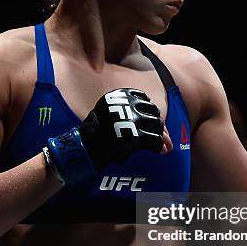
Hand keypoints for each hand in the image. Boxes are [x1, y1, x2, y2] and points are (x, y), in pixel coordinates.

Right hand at [46, 88, 172, 184]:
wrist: (86, 147)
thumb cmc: (101, 134)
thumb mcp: (115, 117)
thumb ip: (136, 118)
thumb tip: (160, 126)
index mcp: (121, 94)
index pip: (144, 99)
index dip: (149, 113)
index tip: (149, 124)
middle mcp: (127, 103)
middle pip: (153, 111)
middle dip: (157, 125)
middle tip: (159, 138)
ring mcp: (131, 118)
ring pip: (157, 124)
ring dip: (159, 135)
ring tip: (156, 145)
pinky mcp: (135, 135)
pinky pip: (155, 139)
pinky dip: (158, 146)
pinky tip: (158, 151)